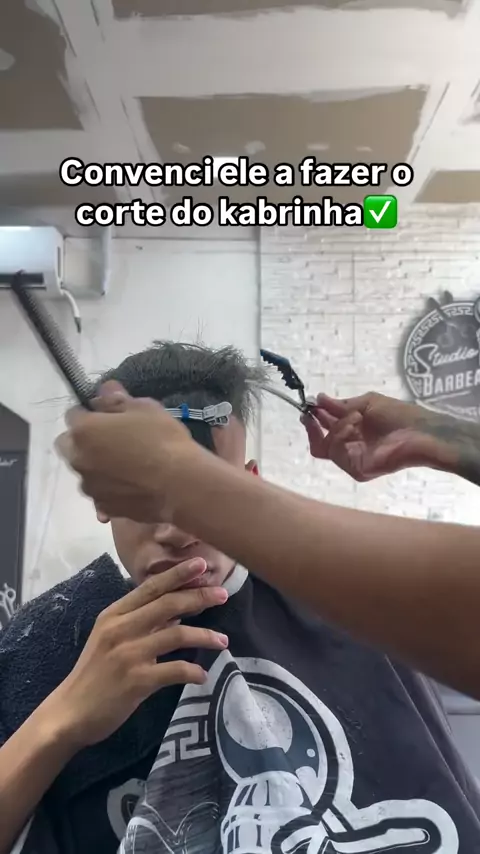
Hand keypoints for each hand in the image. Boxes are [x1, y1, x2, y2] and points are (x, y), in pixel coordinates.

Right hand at [48, 559, 228, 748]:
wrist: (70, 712)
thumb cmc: (94, 673)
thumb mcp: (110, 637)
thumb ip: (140, 621)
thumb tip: (176, 610)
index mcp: (114, 614)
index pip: (151, 587)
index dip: (178, 574)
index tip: (201, 564)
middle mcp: (121, 629)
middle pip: (168, 604)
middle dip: (199, 597)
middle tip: (223, 595)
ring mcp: (129, 654)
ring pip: (177, 634)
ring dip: (205, 636)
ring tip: (223, 640)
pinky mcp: (137, 681)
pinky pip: (175, 670)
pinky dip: (193, 671)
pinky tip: (202, 675)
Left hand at [56, 381, 196, 521]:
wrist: (180, 486)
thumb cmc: (163, 440)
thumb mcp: (145, 408)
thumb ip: (117, 399)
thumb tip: (104, 389)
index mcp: (84, 430)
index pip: (73, 414)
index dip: (90, 413)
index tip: (107, 416)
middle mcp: (78, 459)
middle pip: (69, 445)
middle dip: (83, 441)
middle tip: (111, 440)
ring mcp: (89, 486)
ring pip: (84, 471)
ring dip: (95, 466)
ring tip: (125, 466)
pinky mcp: (103, 506)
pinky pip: (99, 494)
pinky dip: (109, 488)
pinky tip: (130, 486)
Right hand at [302, 392, 453, 480]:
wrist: (419, 431)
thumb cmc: (399, 415)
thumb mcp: (367, 403)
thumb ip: (341, 405)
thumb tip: (319, 399)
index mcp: (353, 431)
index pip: (326, 429)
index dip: (315, 418)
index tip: (309, 405)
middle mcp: (350, 447)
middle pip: (320, 444)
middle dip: (312, 427)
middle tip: (311, 414)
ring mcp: (353, 460)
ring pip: (326, 447)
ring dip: (336, 427)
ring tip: (355, 417)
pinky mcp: (357, 470)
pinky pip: (337, 454)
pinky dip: (341, 437)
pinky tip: (355, 426)